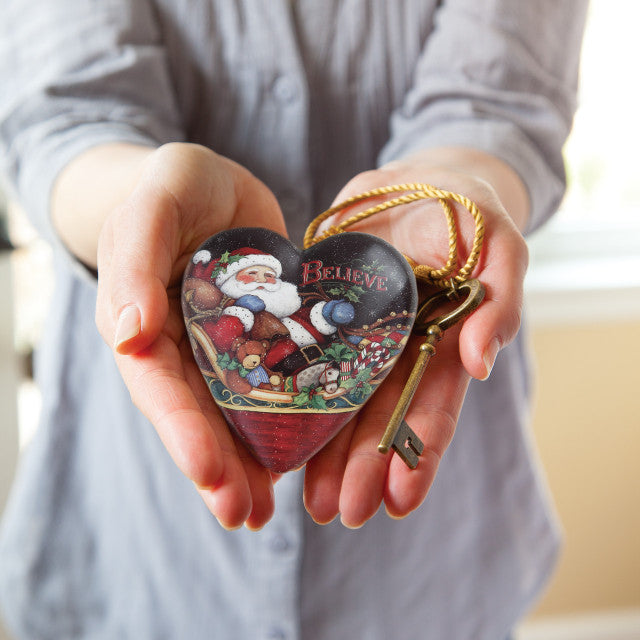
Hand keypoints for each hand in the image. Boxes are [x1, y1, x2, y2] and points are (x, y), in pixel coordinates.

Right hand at [94, 142, 286, 529]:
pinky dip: (282, 422)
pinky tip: (297, 458)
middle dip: (218, 469)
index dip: (182, 432)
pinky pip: (270, 386)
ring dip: (248, 463)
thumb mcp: (154, 204)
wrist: (212, 186)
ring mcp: (223, 347)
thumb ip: (135, 258)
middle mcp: (182, 345)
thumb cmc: (174, 185)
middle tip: (246, 516)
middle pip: (197, 415)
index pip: (159, 387)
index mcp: (147, 322)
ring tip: (266, 510)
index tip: (210, 475)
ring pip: (233, 413)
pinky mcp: (261, 338)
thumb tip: (126, 332)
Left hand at [303, 152, 528, 527]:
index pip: (432, 409)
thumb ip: (501, 299)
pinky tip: (276, 436)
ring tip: (311, 501)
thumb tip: (481, 363)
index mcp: (441, 344)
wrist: (414, 181)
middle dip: (363, 468)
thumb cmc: (467, 211)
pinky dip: (293, 398)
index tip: (398, 501)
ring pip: (340, 400)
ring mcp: (357, 335)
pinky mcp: (321, 313)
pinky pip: (304, 359)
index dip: (417, 454)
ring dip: (328, 452)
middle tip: (341, 514)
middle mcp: (397, 351)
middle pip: (380, 417)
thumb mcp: (499, 245)